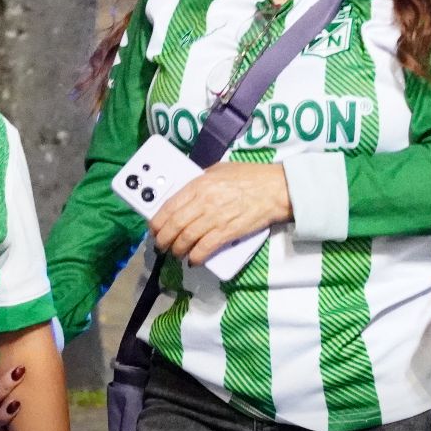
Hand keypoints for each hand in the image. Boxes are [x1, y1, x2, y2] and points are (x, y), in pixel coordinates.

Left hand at [150, 162, 290, 263]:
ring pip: (186, 239)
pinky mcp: (228, 233)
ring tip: (176, 253)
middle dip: (163, 239)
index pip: (168, 207)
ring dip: (177, 250)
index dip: (157, 221)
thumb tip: (187, 192)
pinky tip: (192, 260)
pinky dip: (195, 257)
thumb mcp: (219, 170)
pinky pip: (204, 248)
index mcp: (199, 185)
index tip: (154, 228)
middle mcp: (203, 202)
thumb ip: (201, 181)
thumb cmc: (250, 177)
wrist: (276, 189)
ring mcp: (215, 219)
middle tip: (161, 244)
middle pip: (174, 226)